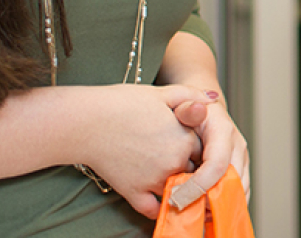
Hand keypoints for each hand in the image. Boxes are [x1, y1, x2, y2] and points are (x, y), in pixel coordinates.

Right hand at [78, 84, 210, 218]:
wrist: (86, 121)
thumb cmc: (122, 103)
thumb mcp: (162, 93)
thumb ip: (191, 95)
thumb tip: (214, 99)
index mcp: (184, 139)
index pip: (203, 148)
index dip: (193, 141)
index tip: (182, 135)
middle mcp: (174, 163)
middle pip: (191, 169)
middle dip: (185, 163)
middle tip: (169, 150)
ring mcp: (154, 181)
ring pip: (175, 188)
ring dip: (173, 182)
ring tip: (159, 166)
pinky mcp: (134, 193)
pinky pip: (153, 208)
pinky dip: (157, 205)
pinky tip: (156, 197)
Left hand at [165, 96, 249, 209]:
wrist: (203, 109)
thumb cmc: (190, 109)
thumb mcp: (183, 103)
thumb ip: (186, 107)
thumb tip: (197, 109)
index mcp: (224, 130)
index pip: (217, 164)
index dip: (198, 185)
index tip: (177, 197)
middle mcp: (237, 146)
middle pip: (231, 181)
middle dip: (209, 200)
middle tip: (186, 210)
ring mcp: (241, 159)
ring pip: (238, 190)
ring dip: (218, 206)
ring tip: (195, 214)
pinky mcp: (241, 170)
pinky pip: (239, 193)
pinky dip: (224, 205)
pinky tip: (206, 212)